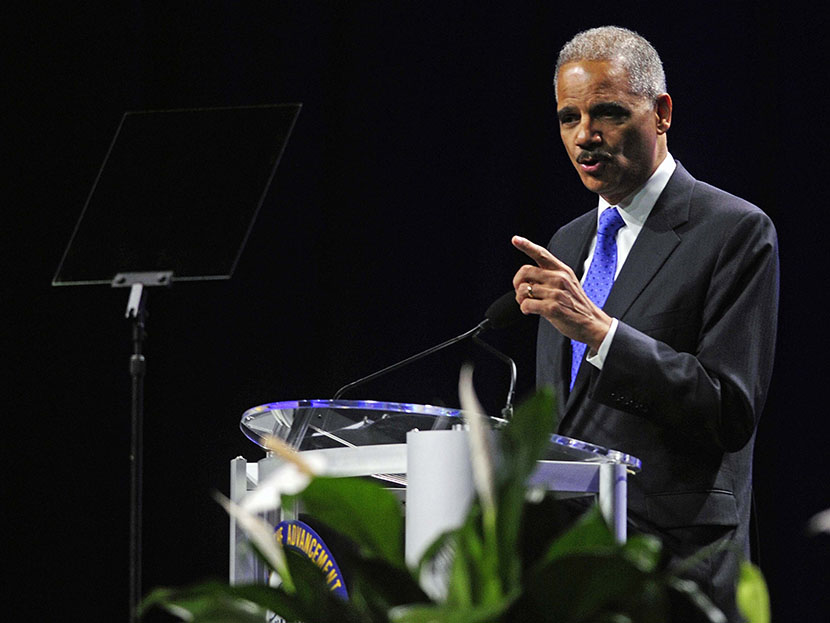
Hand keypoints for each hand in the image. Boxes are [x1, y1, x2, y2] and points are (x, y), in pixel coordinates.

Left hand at [512, 235, 611, 350]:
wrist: (591, 322)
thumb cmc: (576, 304)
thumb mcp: (568, 283)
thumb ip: (550, 276)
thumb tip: (527, 277)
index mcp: (562, 270)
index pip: (541, 253)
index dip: (526, 245)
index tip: (515, 239)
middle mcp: (559, 278)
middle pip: (525, 271)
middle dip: (517, 282)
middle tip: (520, 292)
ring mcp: (556, 293)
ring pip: (523, 290)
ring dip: (520, 299)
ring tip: (528, 304)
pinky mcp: (552, 307)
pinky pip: (526, 304)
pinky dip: (524, 309)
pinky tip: (530, 311)